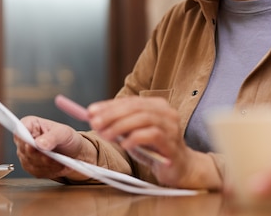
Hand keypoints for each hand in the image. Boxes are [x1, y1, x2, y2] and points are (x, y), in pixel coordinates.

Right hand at [15, 116, 93, 179]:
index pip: (20, 131)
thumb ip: (51, 137)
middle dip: (39, 155)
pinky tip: (60, 167)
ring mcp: (26, 155)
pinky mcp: (31, 167)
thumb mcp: (63, 133)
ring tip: (61, 163)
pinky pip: (37, 172)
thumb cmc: (66, 137)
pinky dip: (50, 171)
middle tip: (50, 157)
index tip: (32, 145)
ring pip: (31, 163)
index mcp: (29, 125)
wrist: (73, 151)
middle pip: (24, 150)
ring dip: (47, 165)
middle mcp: (24, 140)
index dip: (24, 139)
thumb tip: (39, 143)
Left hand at [87, 96, 221, 189]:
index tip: (90, 111)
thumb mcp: (134, 134)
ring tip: (105, 135)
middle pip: (135, 107)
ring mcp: (171, 127)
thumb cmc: (155, 149)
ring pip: (143, 118)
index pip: (129, 101)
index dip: (108, 105)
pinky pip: (152, 135)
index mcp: (157, 105)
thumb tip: (94, 118)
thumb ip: (119, 125)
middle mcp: (166, 112)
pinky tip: (124, 145)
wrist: (181, 168)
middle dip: (112, 114)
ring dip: (120, 126)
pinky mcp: (172, 143)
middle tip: (95, 123)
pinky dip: (135, 138)